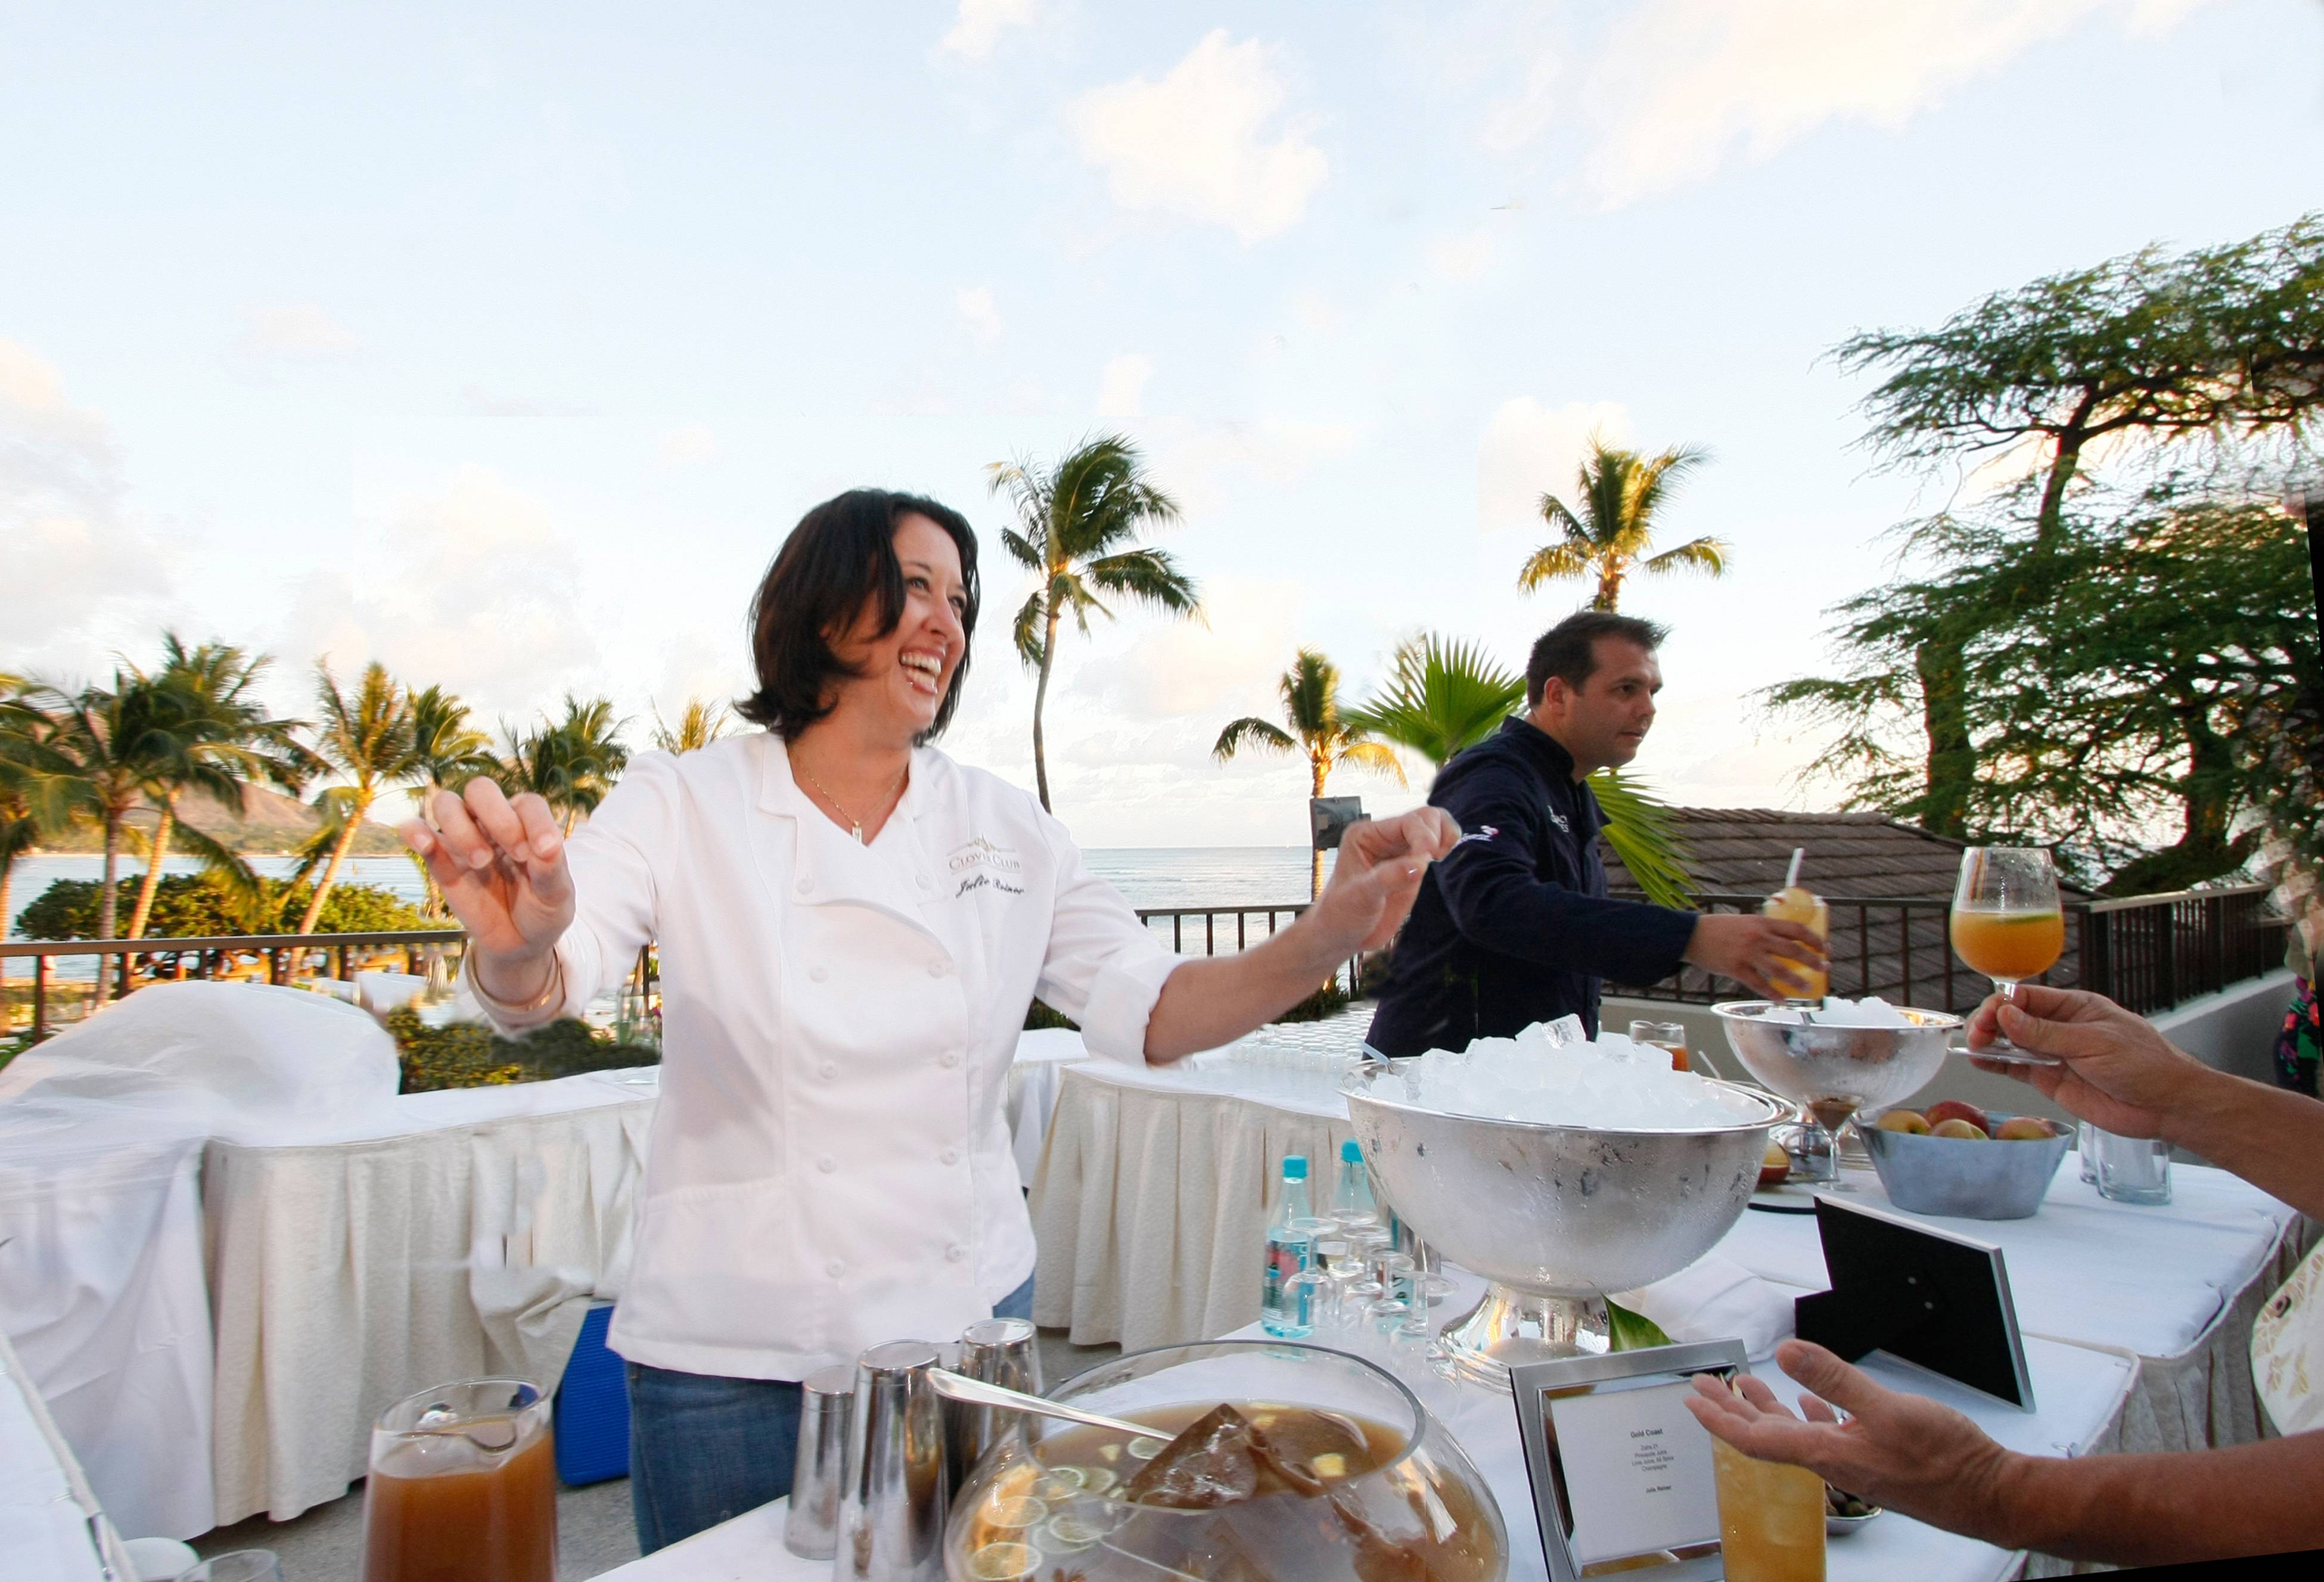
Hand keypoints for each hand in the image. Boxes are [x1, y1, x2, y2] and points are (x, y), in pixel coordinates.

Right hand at [399, 780, 574, 996]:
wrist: (518, 942)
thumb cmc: (542, 910)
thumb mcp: (557, 896)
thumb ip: (552, 870)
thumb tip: (549, 846)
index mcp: (527, 824)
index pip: (527, 803)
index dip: (536, 823)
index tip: (543, 854)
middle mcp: (493, 824)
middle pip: (480, 789)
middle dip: (496, 816)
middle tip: (514, 854)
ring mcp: (464, 839)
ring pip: (446, 803)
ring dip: (460, 827)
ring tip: (480, 862)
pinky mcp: (440, 860)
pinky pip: (416, 832)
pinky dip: (414, 830)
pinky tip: (424, 843)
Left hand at [1307, 808, 1458, 954]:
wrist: (1342, 935)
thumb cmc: (1341, 914)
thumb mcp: (1359, 897)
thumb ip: (1388, 879)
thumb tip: (1419, 865)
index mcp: (1366, 834)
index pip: (1407, 822)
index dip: (1424, 837)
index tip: (1428, 860)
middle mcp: (1384, 837)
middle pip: (1425, 817)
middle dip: (1435, 836)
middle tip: (1434, 860)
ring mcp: (1400, 850)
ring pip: (1435, 826)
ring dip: (1445, 837)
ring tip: (1439, 858)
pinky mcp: (1413, 866)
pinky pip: (1436, 846)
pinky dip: (1447, 848)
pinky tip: (1440, 861)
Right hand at [1681, 914, 1828, 999]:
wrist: (1692, 935)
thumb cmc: (1719, 928)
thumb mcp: (1746, 921)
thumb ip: (1764, 930)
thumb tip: (1786, 943)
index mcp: (1761, 922)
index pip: (1796, 930)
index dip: (1815, 940)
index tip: (1825, 948)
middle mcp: (1757, 937)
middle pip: (1793, 950)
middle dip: (1813, 961)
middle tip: (1824, 968)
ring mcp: (1747, 954)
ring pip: (1779, 970)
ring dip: (1797, 981)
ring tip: (1807, 988)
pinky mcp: (1735, 969)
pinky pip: (1759, 984)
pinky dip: (1773, 993)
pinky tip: (1782, 1000)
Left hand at [1684, 1340, 2018, 1545]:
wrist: (1992, 1497)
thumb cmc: (1948, 1461)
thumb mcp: (1887, 1408)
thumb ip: (1835, 1380)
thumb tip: (1788, 1354)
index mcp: (1827, 1453)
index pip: (1754, 1438)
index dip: (1718, 1418)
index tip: (1691, 1399)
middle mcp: (1833, 1463)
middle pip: (1766, 1435)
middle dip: (1731, 1409)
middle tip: (1705, 1387)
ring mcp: (1853, 1464)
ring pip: (1796, 1434)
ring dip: (1768, 1409)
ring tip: (1746, 1386)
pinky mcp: (1874, 1461)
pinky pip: (1827, 1437)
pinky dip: (1811, 1417)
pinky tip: (1811, 1405)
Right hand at [1965, 983, 2211, 1139]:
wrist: (2167, 1106)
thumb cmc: (2144, 1064)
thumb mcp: (2093, 1042)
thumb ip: (2046, 1033)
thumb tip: (2006, 1015)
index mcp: (2076, 1007)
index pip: (2029, 997)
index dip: (2005, 1004)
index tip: (1991, 1017)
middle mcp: (2062, 1028)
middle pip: (2016, 1019)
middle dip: (1992, 1022)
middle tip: (1978, 1034)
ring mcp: (2055, 1055)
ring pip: (2013, 1043)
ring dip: (1990, 1042)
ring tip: (1973, 1046)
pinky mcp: (2052, 1080)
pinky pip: (2018, 1068)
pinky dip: (1997, 1064)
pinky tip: (1980, 1060)